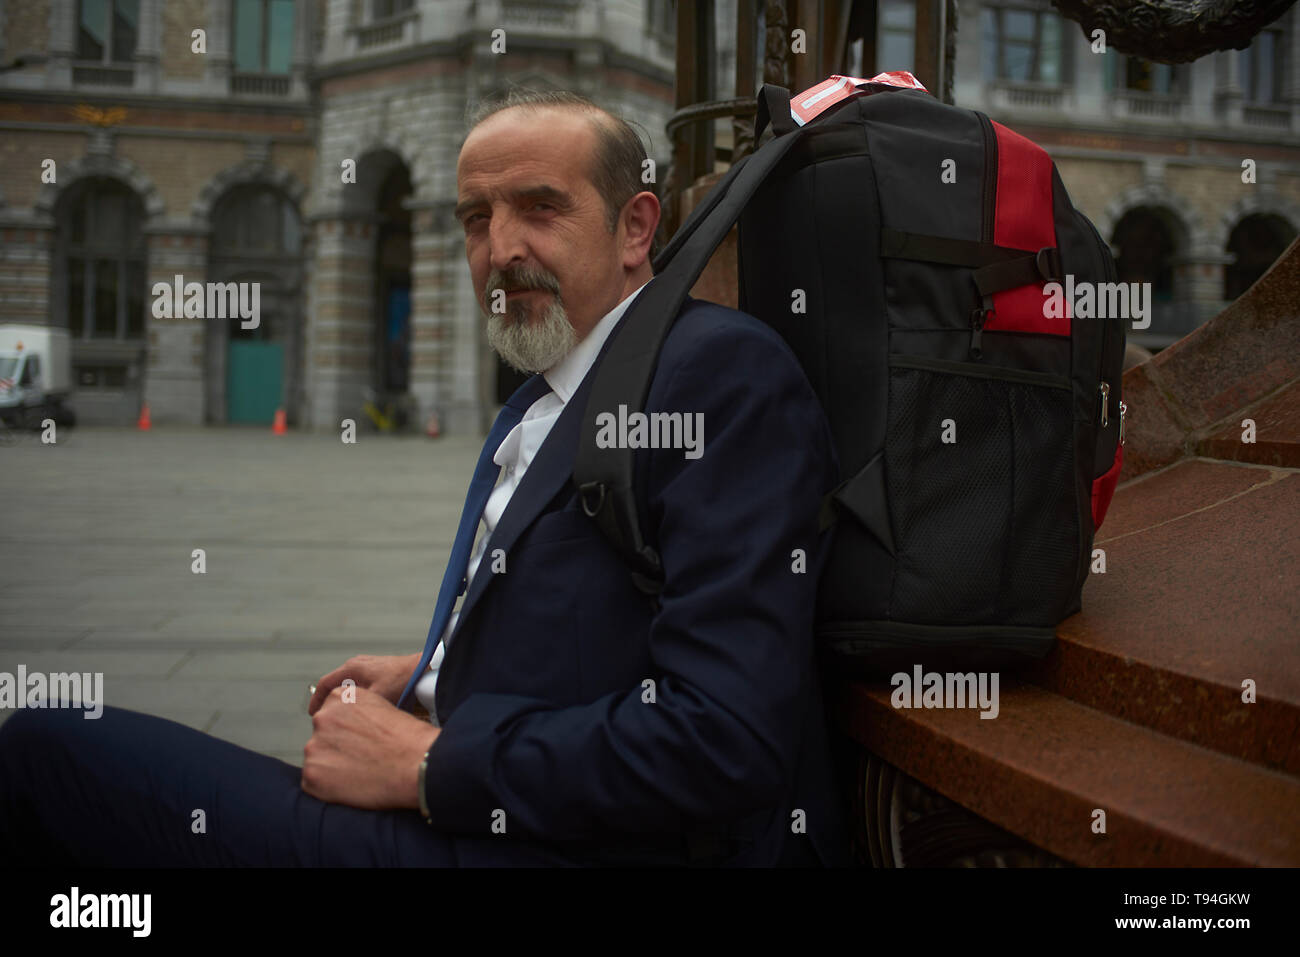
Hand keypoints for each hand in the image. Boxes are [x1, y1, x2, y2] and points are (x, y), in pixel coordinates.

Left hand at [301, 685, 439, 809]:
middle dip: (337, 748)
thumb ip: (358, 713)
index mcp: (339, 696)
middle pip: (322, 736)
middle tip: (361, 760)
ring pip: (316, 759)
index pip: (330, 714)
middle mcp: (322, 717)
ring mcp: (314, 746)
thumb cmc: (408, 739)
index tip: (358, 742)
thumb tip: (349, 729)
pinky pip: (313, 783)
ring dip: (332, 767)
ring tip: (360, 774)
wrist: (418, 763)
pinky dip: (328, 788)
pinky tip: (351, 787)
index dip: (346, 732)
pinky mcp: (312, 774)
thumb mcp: (382, 707)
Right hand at [308, 652, 421, 714]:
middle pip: (334, 684)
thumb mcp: (375, 697)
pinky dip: (353, 696)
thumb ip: (355, 706)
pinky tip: (359, 709)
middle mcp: (357, 664)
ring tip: (341, 715)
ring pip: (346, 685)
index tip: (312, 714)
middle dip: (328, 701)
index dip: (316, 700)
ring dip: (341, 699)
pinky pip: (358, 685)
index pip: (324, 684)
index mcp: (352, 669)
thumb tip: (342, 719)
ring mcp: (367, 666)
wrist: (425, 668)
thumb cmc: (402, 681)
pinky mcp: (378, 671)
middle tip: (326, 718)